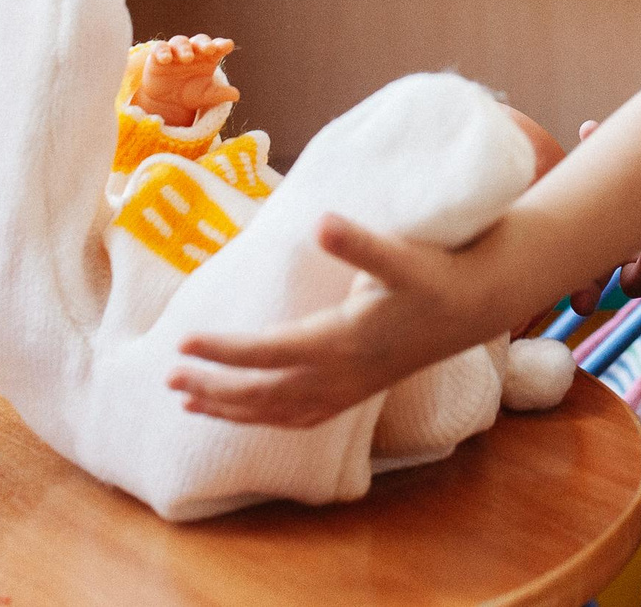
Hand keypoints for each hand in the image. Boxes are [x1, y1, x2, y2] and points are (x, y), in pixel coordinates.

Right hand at [134, 34, 239, 125]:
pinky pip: (160, 48)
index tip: (228, 46)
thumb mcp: (206, 96)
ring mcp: (176, 51)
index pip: (218, 46)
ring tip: (187, 58)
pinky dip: (162, 51)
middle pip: (200, 40)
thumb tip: (236, 95)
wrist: (167, 102)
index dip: (223, 45)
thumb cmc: (191, 93)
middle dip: (205, 43)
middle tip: (209, 49)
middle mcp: (193, 50)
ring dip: (184, 48)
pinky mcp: (158, 56)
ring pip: (180, 41)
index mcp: (208, 57)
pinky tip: (166, 59)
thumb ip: (220, 94)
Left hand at [169, 214, 507, 427]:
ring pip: (277, 411)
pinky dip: (264, 419)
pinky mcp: (355, 392)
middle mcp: (341, 373)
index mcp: (344, 340)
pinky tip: (244, 414)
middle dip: (214, 386)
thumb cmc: (434, 276)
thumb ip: (359, 243)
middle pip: (263, 392)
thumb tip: (321, 221)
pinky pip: (299, 417)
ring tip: (188, 399)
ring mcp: (348, 389)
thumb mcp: (401, 256)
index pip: (268, 352)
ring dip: (230, 408)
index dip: (224, 350)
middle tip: (169, 377)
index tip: (184, 342)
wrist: (472, 306)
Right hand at [566, 119, 640, 314]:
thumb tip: (589, 129)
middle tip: (587, 299)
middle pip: (598, 278)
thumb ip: (609, 147)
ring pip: (636, 283)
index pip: (579, 259)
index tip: (577, 301)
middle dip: (591, 292)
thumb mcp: (634, 155)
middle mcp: (623, 244)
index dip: (575, 284)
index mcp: (604, 225)